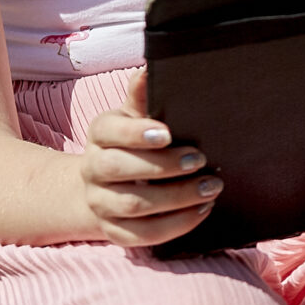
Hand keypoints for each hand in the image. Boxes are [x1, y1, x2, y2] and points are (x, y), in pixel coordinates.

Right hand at [78, 70, 221, 247]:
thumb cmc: (133, 142)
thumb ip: (143, 95)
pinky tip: (201, 210)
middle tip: (202, 160)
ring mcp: (100, 203)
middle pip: (118, 170)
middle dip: (163, 166)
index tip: (168, 132)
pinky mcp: (114, 231)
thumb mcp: (136, 115)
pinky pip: (141, 235)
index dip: (136, 132)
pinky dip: (174, 225)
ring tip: (211, 187)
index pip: (109, 131)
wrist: (107, 185)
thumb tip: (148, 69)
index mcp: (99, 135)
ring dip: (176, 198)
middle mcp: (93, 169)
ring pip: (132, 206)